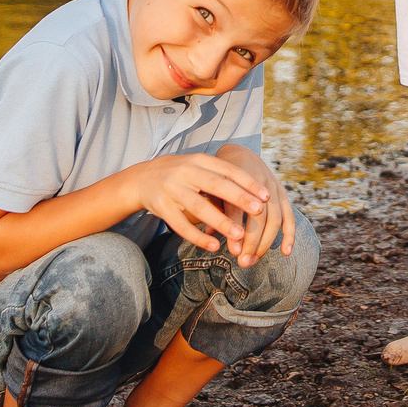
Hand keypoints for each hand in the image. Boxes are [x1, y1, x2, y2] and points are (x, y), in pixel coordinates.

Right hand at [135, 153, 270, 254]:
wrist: (141, 178)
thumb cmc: (180, 175)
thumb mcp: (198, 168)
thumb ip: (221, 178)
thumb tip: (254, 195)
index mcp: (199, 160)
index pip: (228, 170)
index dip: (248, 182)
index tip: (266, 195)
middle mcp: (185, 172)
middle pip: (216, 185)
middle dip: (239, 198)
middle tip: (260, 211)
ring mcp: (171, 189)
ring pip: (199, 207)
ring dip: (220, 222)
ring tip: (239, 235)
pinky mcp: (160, 206)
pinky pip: (181, 225)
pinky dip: (198, 236)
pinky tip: (214, 246)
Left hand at [217, 144, 295, 266]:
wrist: (239, 154)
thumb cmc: (220, 178)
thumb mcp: (212, 190)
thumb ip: (212, 207)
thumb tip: (209, 232)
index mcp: (236, 180)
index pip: (238, 207)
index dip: (237, 230)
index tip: (233, 251)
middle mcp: (257, 184)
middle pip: (259, 216)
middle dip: (252, 241)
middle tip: (243, 262)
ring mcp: (272, 188)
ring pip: (274, 218)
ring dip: (266, 243)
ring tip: (253, 260)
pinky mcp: (282, 194)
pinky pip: (289, 216)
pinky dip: (289, 235)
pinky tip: (286, 252)